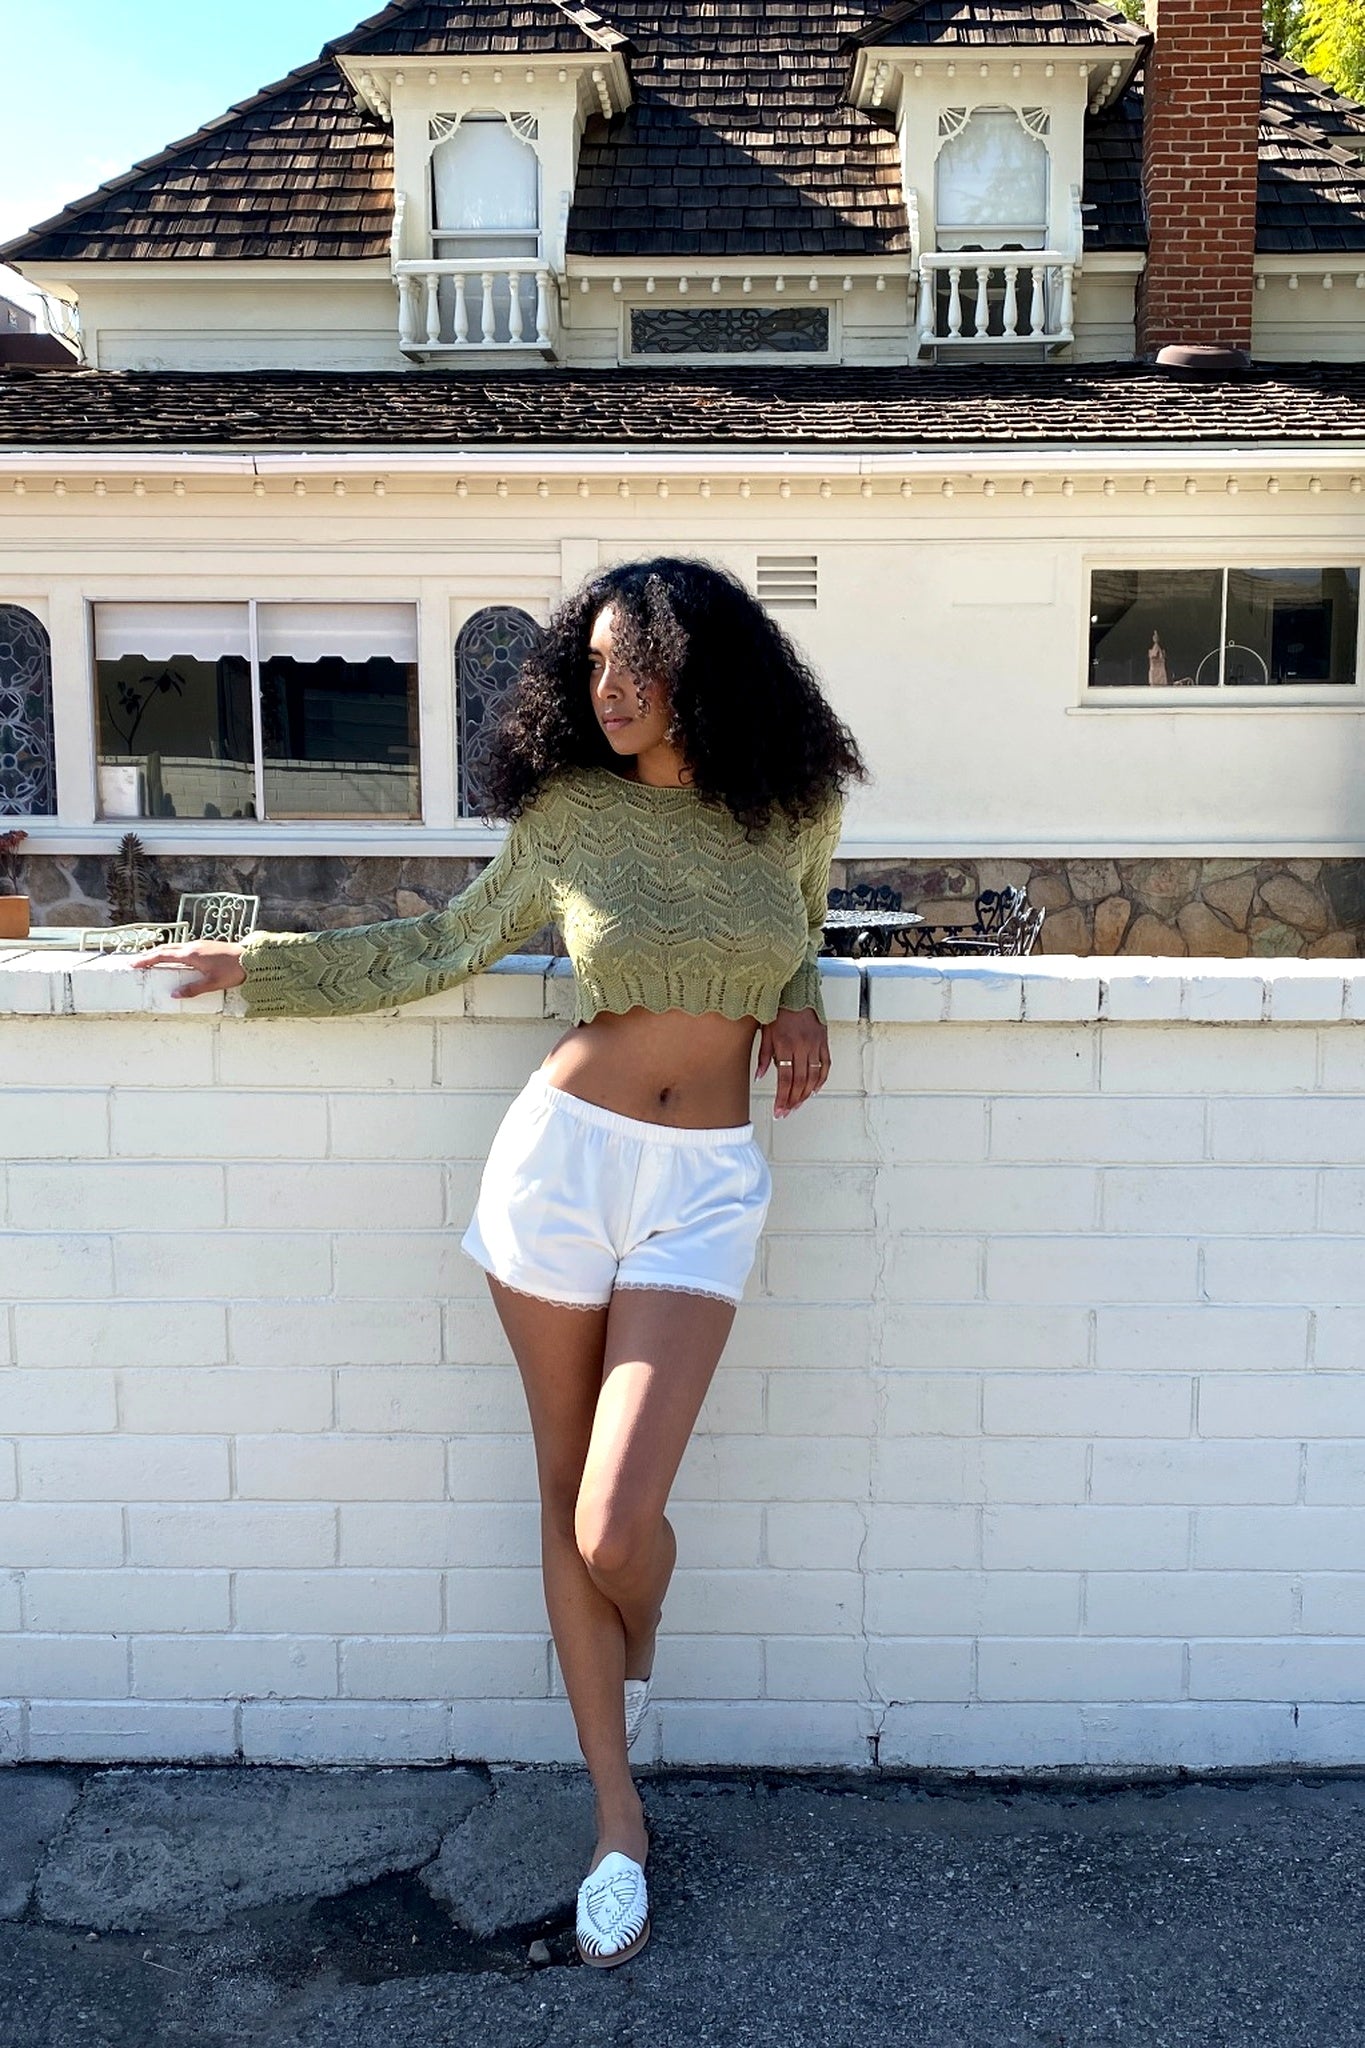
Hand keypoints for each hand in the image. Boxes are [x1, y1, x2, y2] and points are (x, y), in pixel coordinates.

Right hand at [130, 939, 246, 997]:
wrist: (251, 958)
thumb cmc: (234, 970)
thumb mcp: (213, 983)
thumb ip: (193, 989)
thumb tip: (174, 995)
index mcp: (191, 954)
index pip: (163, 955)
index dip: (147, 959)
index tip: (134, 963)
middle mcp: (192, 946)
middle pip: (166, 949)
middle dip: (150, 955)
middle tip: (137, 962)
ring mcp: (199, 945)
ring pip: (174, 947)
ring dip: (161, 953)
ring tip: (151, 960)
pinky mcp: (205, 947)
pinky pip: (183, 948)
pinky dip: (172, 953)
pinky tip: (173, 959)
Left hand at [755, 1008, 829, 1117]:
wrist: (796, 990)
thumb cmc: (777, 1009)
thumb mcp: (765, 1031)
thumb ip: (764, 1056)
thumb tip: (760, 1076)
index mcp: (785, 1044)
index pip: (785, 1079)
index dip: (782, 1098)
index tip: (779, 1110)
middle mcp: (802, 1046)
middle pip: (800, 1081)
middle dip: (793, 1100)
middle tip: (786, 1112)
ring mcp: (815, 1044)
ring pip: (813, 1077)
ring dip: (805, 1094)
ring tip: (797, 1105)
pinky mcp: (824, 1041)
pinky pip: (825, 1064)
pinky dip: (821, 1080)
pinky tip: (815, 1090)